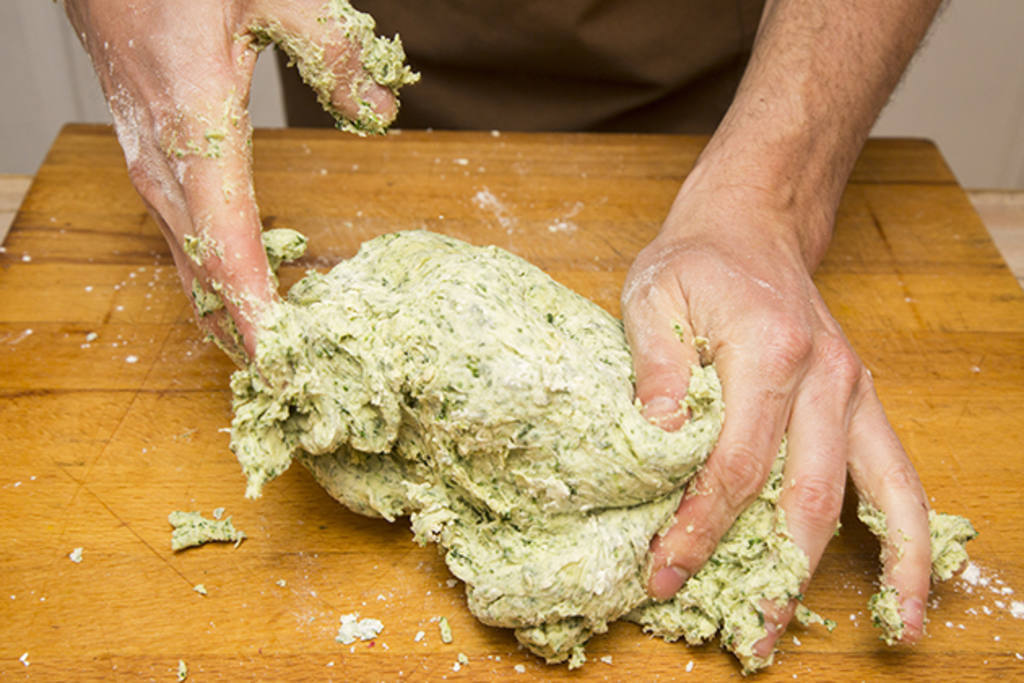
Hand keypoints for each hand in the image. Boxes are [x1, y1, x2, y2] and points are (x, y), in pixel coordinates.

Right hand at [65, 0, 399, 360]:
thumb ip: (335, 55)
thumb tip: (382, 114)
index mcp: (196, 131)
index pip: (227, 247)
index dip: (254, 315)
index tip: (283, 366)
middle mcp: (165, 167)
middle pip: (206, 275)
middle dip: (248, 335)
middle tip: (299, 380)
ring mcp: (150, 170)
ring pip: (188, 267)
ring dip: (229, 315)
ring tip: (278, 358)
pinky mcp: (150, 166)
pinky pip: (182, 243)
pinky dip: (215, 281)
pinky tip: (245, 297)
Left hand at [623, 177, 931, 655]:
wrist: (751, 229)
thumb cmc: (698, 263)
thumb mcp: (653, 297)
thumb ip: (655, 366)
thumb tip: (659, 437)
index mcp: (771, 352)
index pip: (736, 465)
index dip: (700, 528)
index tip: (665, 570)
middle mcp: (826, 378)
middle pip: (805, 497)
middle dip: (771, 574)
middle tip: (744, 635)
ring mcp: (854, 392)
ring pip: (870, 498)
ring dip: (862, 573)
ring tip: (854, 635)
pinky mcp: (861, 402)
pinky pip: (898, 478)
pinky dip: (909, 539)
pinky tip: (911, 592)